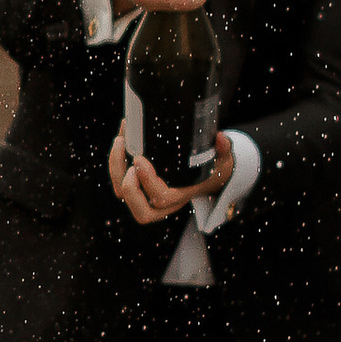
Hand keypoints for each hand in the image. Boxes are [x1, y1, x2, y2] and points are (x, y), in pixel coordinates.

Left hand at [109, 130, 235, 223]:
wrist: (205, 174)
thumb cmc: (212, 169)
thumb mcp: (222, 161)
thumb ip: (224, 151)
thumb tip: (221, 138)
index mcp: (179, 198)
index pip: (160, 198)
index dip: (148, 182)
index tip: (141, 159)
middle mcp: (160, 203)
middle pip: (137, 205)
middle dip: (128, 183)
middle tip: (130, 156)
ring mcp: (146, 194)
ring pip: (122, 192)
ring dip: (116, 168)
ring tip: (120, 141)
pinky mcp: (136, 183)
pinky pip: (119, 177)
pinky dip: (116, 159)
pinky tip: (122, 136)